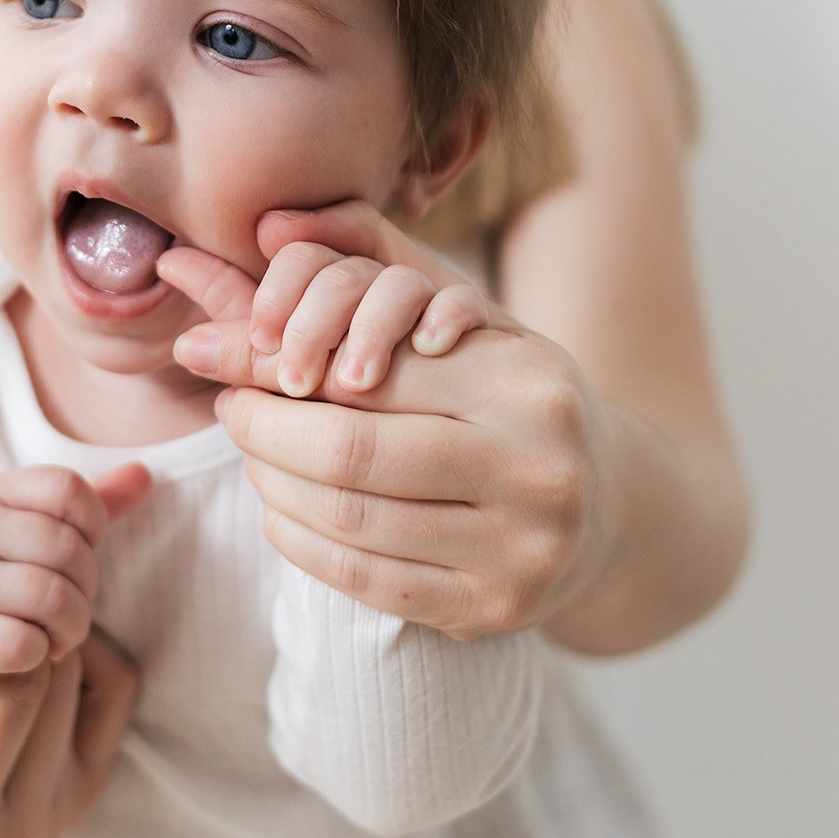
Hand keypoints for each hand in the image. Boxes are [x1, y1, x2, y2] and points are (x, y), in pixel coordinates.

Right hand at [0, 462, 149, 709]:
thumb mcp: (32, 530)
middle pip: (67, 548)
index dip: (92, 525)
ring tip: (61, 638)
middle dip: (86, 588)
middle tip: (71, 611)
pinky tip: (32, 654)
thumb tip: (145, 474)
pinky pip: (22, 642)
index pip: (68, 487)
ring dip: (72, 627)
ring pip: (52, 598)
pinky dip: (40, 654)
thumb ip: (89, 504)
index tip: (80, 553)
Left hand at [164, 202, 613, 640]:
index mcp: (528, 379)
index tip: (230, 354)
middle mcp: (536, 466)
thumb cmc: (513, 397)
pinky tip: (280, 513)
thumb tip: (267, 227)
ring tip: (251, 454)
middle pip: (350, 451)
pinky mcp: (497, 610)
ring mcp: (522, 549)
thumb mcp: (468, 322)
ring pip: (350, 521)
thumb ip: (375, 270)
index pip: (371, 366)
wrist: (609, 503)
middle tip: (229, 407)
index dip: (280, 361)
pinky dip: (302, 543)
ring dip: (273, 485)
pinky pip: (366, 580)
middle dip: (264, 429)